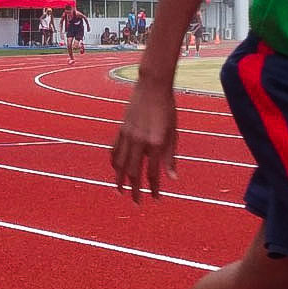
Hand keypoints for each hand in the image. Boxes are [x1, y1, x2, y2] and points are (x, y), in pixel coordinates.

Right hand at [110, 81, 178, 201]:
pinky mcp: (121, 129)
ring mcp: (127, 135)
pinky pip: (114, 150)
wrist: (152, 86)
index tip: (156, 198)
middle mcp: (139, 141)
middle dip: (134, 190)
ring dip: (119, 180)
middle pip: (133, 172)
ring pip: (120, 163)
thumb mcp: (174, 132)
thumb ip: (171, 156)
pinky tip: (116, 169)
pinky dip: (114, 162)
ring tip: (120, 191)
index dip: (154, 188)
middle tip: (136, 202)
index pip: (152, 173)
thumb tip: (172, 178)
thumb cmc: (167, 108)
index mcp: (155, 143)